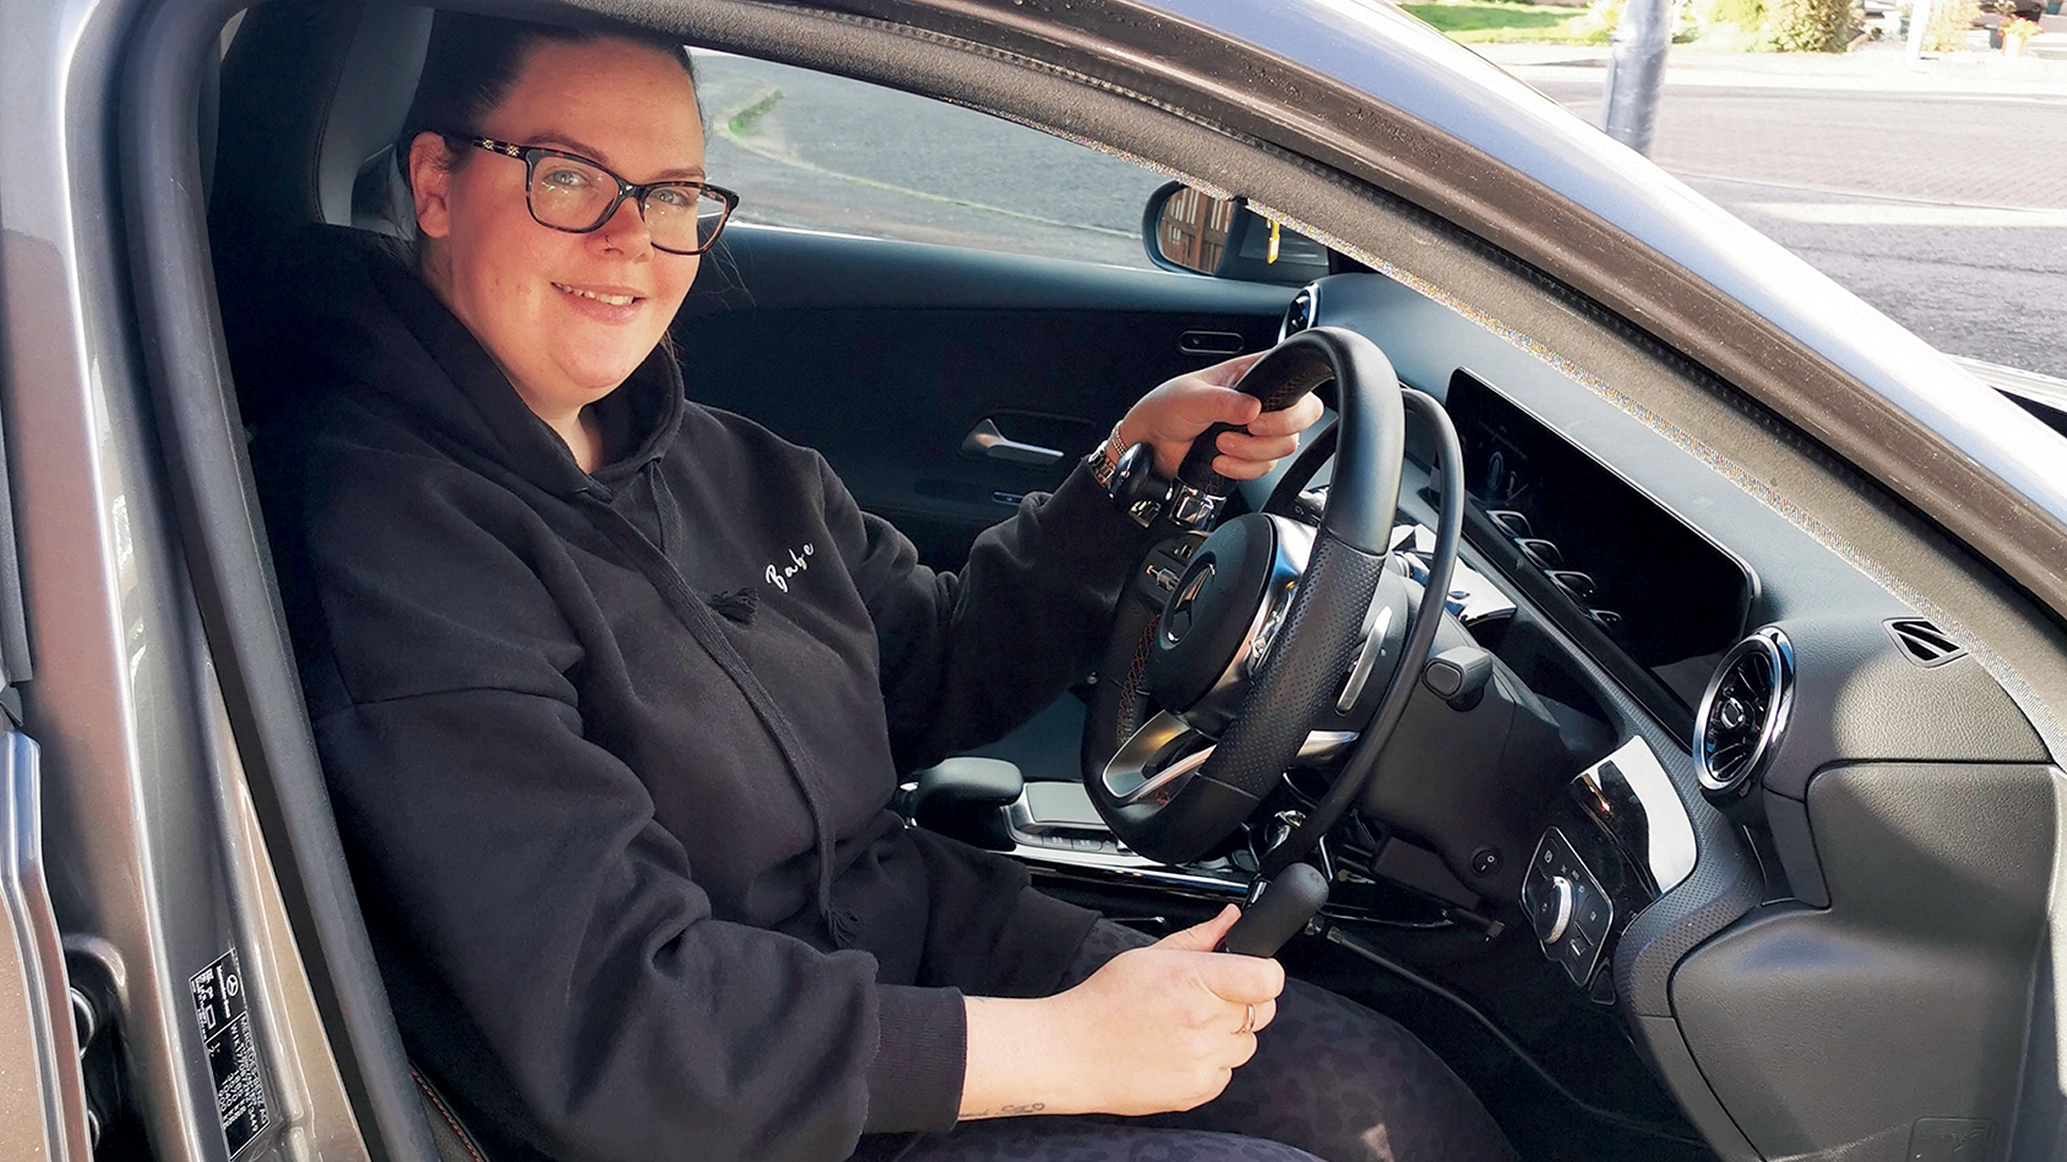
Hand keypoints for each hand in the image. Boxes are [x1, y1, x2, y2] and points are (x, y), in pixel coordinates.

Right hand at [958, 906, 1284, 1119]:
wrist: (1072, 1053)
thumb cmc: (1105, 1002)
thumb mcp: (1149, 956)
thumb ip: (1199, 938)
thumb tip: (1232, 920)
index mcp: (1194, 981)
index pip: (1267, 978)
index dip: (1263, 973)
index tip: (1251, 974)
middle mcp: (1204, 1022)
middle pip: (1261, 1011)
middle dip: (1241, 1002)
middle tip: (1205, 1000)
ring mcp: (1203, 1061)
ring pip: (1245, 1043)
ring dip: (1226, 1034)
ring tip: (1184, 1028)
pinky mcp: (1198, 1090)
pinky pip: (1226, 1072)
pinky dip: (1210, 1062)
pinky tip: (1177, 1051)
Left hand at [1116, 352, 1325, 480]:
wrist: (1149, 443)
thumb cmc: (1165, 408)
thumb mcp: (1191, 398)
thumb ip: (1222, 402)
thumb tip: (1252, 407)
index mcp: (1251, 375)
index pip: (1296, 385)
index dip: (1291, 406)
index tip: (1258, 417)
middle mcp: (1259, 402)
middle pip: (1299, 421)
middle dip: (1270, 435)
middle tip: (1243, 431)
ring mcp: (1256, 431)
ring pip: (1282, 448)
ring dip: (1250, 454)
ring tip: (1220, 445)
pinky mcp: (1247, 456)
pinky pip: (1264, 468)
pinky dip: (1242, 469)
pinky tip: (1219, 461)